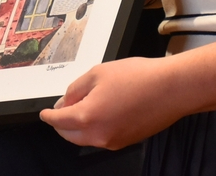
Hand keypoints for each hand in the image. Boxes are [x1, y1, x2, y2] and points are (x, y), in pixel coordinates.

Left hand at [39, 56, 183, 149]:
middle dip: (62, 123)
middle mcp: (99, 135)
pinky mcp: (127, 141)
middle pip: (70, 135)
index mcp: (87, 118)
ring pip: (86, 137)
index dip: (49, 115)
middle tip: (64, 106)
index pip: (58, 121)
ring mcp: (114, 141)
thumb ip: (76, 89)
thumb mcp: (97, 73)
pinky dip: (96, 127)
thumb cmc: (139, 78)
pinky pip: (103, 137)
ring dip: (80, 125)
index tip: (45, 113)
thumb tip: (66, 101)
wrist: (171, 89)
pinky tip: (104, 110)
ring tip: (87, 103)